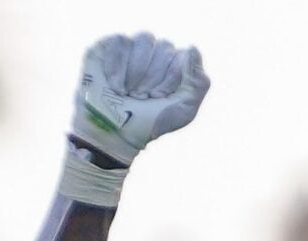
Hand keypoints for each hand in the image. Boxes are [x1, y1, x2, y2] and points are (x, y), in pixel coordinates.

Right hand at [72, 33, 208, 165]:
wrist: (116, 133)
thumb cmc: (151, 123)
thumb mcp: (183, 110)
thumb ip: (198, 82)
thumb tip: (193, 48)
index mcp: (175, 64)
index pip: (182, 56)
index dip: (171, 78)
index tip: (159, 98)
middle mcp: (155, 52)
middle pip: (164, 47)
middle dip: (153, 78)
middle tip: (142, 97)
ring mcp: (133, 47)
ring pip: (145, 39)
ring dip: (137, 71)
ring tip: (128, 92)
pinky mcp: (109, 46)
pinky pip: (120, 41)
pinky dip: (118, 66)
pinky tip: (114, 86)